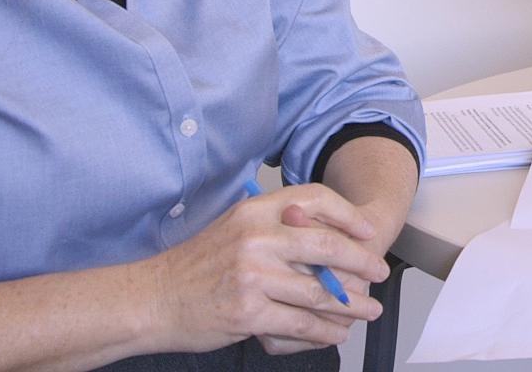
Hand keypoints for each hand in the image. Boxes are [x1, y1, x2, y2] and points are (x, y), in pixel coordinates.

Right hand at [139, 183, 390, 354]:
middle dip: (362, 262)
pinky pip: (301, 323)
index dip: (347, 215)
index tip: (366, 232)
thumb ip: (274, 228)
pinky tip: (336, 333)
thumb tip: (325, 238)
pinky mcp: (248, 311)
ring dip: (351, 304)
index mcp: (254, 211)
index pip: (314, 199)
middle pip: (327, 245)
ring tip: (368, 310)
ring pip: (319, 291)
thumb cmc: (194, 267)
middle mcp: (256, 237)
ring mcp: (252, 275)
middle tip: (379, 272)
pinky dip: (325, 331)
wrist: (152, 299)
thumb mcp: (233, 229)